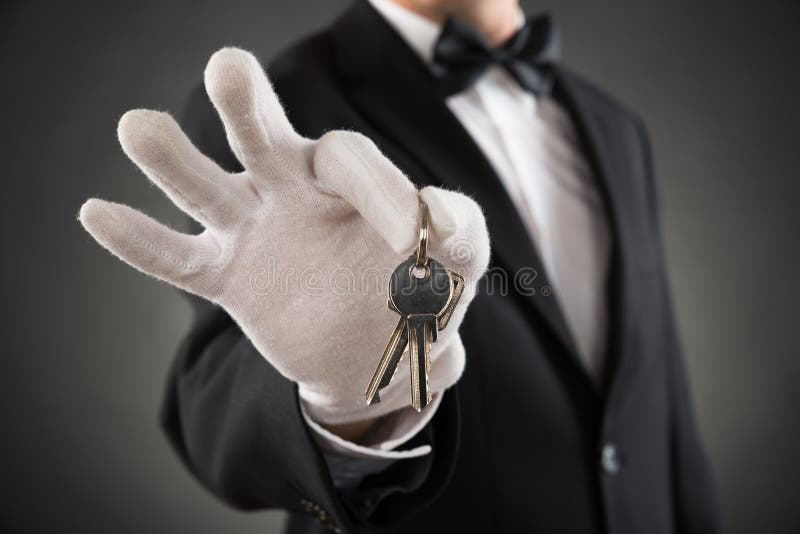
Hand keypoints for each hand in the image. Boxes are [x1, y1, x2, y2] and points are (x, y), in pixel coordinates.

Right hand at [79, 48, 489, 423]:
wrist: (379, 351)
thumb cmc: (423, 291)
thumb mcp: (459, 260)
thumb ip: (461, 229)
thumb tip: (433, 207)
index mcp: (347, 177)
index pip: (348, 157)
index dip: (377, 189)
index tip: (410, 241)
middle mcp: (290, 188)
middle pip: (262, 136)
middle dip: (246, 104)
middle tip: (228, 66)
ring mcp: (254, 229)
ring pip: (206, 188)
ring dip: (174, 161)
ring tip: (137, 128)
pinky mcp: (228, 276)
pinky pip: (178, 258)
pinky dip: (140, 241)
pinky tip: (98, 213)